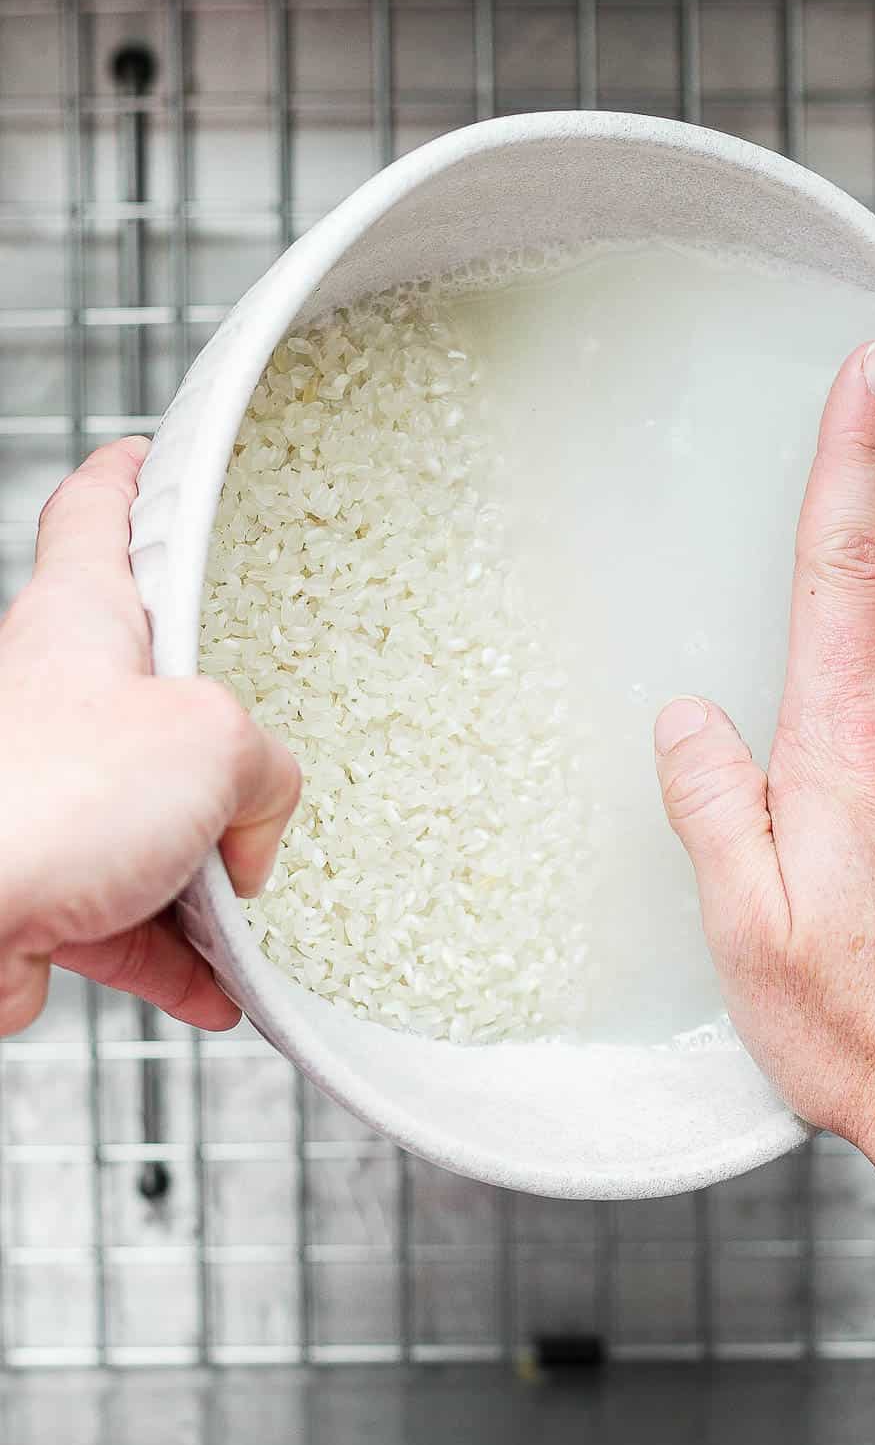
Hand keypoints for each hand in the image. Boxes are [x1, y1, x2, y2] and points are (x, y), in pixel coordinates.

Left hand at [0, 438, 300, 1035]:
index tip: (149, 456)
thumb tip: (255, 828)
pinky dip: (177, 951)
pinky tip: (222, 988)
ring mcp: (43, 791)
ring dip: (207, 865)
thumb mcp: (213, 744)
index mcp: (81, 620)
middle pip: (143, 684)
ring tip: (253, 901)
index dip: (129, 476)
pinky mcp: (37, 880)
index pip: (96, 512)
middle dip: (215, 724)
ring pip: (144, 814)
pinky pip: (124, 911)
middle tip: (264, 740)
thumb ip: (266, 771)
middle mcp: (52, 696)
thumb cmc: (42, 801)